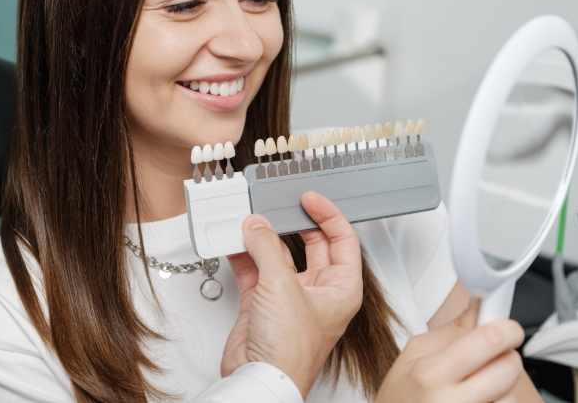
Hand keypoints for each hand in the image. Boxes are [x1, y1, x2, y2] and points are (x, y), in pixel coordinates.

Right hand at [222, 191, 363, 397]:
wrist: (260, 379)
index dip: (328, 214)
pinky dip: (244, 254)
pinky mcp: (263, 303)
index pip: (342, 239)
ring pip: (279, 255)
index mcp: (341, 288)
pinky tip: (235, 241)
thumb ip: (267, 248)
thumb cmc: (289, 352)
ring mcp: (289, 296)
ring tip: (250, 221)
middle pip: (311, 244)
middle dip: (293, 223)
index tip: (310, 199)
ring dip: (263, 238)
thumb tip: (257, 226)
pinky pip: (255, 269)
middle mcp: (318, 291)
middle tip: (280, 205)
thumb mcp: (282, 286)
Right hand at [374, 299, 524, 402]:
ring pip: (511, 396)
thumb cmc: (401, 396)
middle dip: (508, 356)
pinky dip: (497, 402)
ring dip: (503, 387)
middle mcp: (451, 401)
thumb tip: (480, 308)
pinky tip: (478, 400)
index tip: (509, 328)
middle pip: (508, 368)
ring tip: (478, 387)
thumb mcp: (414, 355)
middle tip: (494, 355)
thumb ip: (452, 331)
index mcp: (432, 372)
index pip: (488, 340)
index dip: (507, 329)